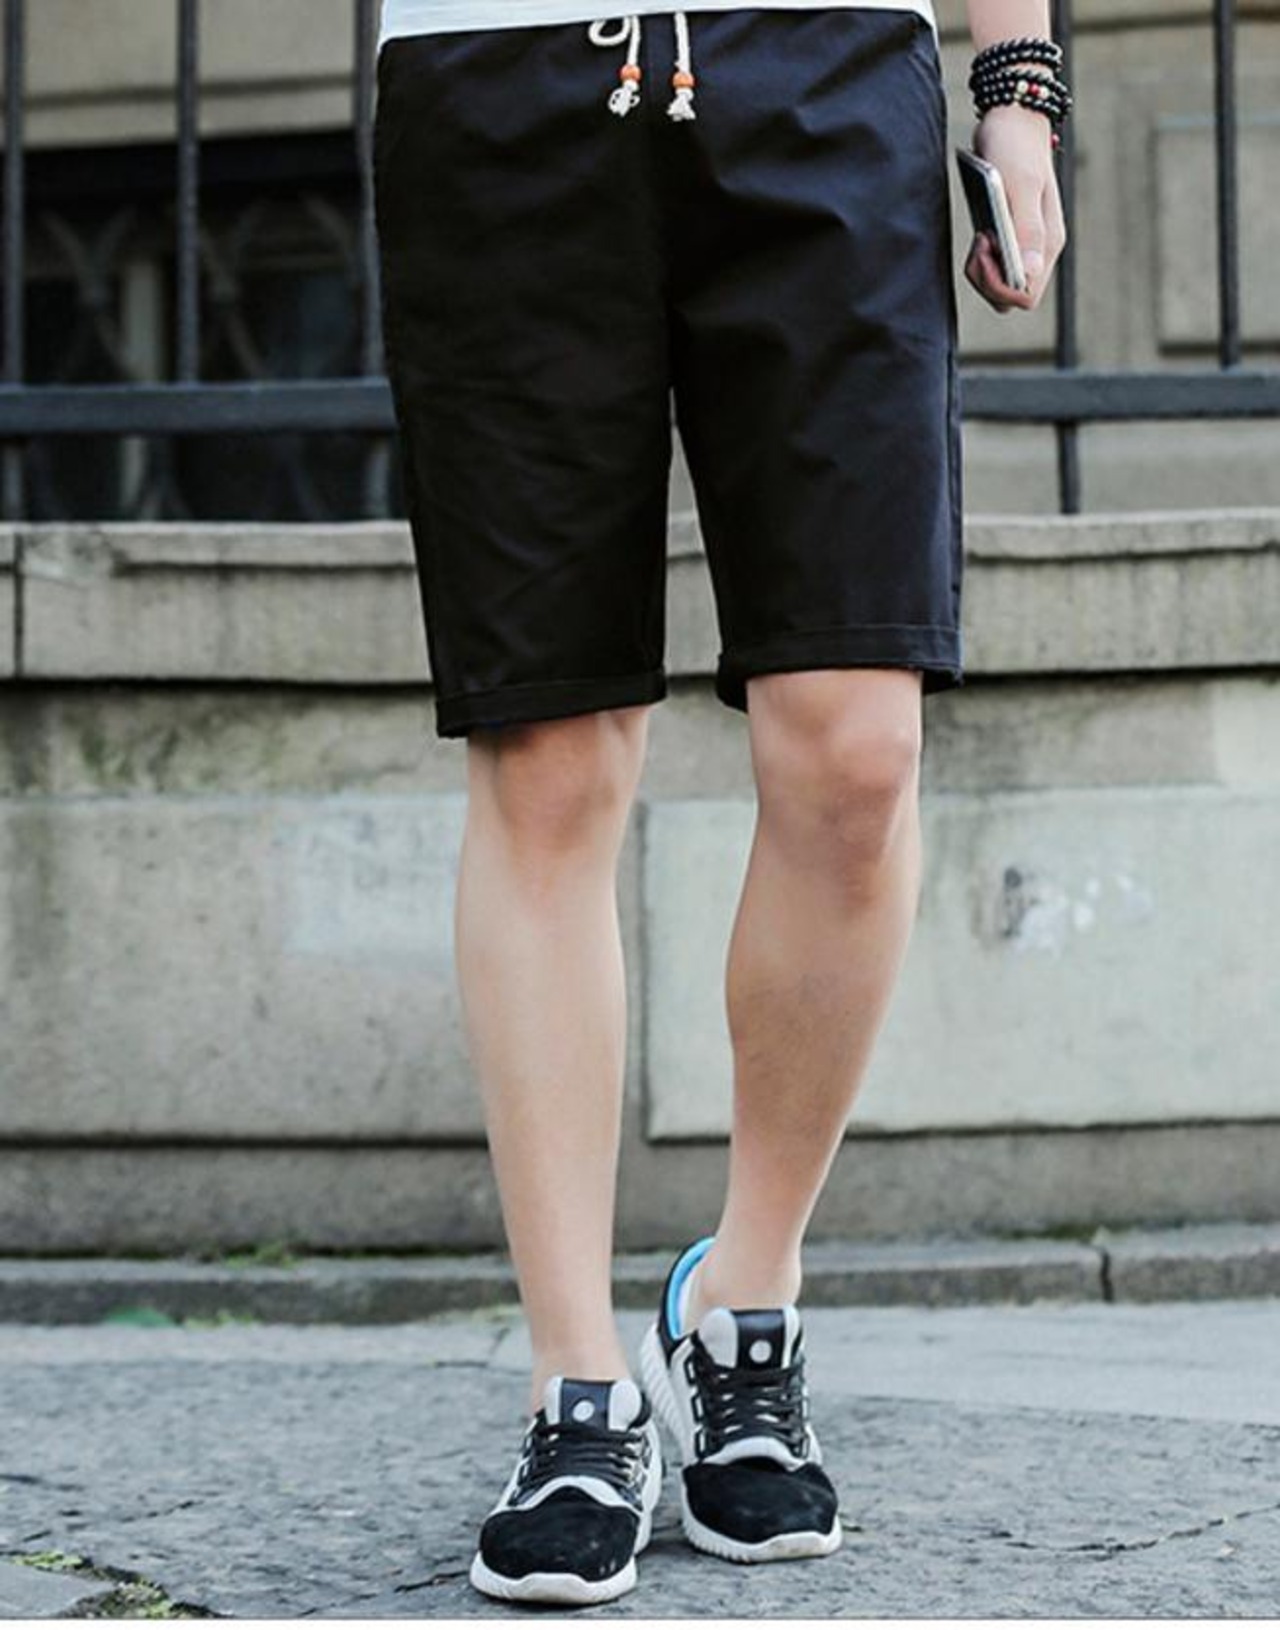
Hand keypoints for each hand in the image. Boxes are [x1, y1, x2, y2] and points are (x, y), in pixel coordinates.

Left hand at [963, 102, 1065, 313]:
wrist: (1013, 118)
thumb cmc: (1015, 147)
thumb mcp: (1019, 186)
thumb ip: (1027, 230)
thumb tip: (1030, 273)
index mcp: (1048, 242)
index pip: (1025, 295)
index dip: (999, 287)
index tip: (985, 251)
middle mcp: (1041, 249)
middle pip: (1011, 295)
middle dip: (987, 280)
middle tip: (979, 242)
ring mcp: (1027, 244)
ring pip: (1001, 283)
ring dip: (982, 269)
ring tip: (980, 235)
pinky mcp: (1012, 236)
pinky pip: (996, 265)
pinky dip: (982, 257)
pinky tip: (981, 231)